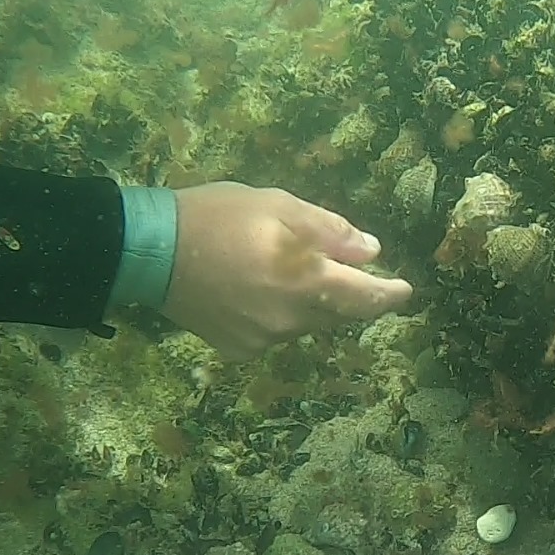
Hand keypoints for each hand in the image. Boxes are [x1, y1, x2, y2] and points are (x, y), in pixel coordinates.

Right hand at [161, 182, 411, 358]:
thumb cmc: (217, 216)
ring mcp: (264, 340)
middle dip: (346, 293)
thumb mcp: (279, 204)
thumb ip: (331, 230)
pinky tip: (253, 291)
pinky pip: (275, 334)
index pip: (366, 299)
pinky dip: (278, 315)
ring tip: (280, 269)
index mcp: (306, 280)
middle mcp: (291, 319)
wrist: (149, 252)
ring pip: (307, 324)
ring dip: (310, 302)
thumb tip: (371, 253)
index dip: (390, 295)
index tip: (405, 290)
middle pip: (338, 313)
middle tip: (338, 266)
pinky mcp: (239, 350)